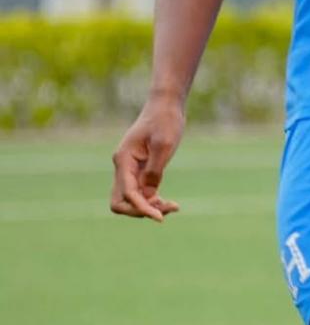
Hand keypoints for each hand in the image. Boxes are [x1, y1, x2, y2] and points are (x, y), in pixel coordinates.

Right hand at [110, 95, 184, 221]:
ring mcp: (130, 170)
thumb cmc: (165, 121)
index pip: (128, 193)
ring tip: (173, 206)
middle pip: (121, 202)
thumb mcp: (164, 145)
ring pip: (132, 199)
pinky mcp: (140, 171)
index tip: (160, 217)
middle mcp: (122, 167)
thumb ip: (154, 171)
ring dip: (149, 207)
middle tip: (165, 210)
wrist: (166, 106)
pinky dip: (152, 201)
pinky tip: (169, 203)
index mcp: (124, 160)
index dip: (142, 208)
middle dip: (140, 211)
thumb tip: (149, 195)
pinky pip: (141, 193)